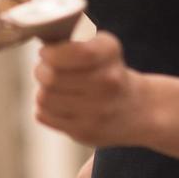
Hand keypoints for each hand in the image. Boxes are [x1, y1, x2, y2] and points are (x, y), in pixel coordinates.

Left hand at [34, 32, 148, 147]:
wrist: (137, 109)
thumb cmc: (109, 72)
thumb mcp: (102, 48)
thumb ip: (72, 45)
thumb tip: (41, 51)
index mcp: (110, 54)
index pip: (76, 53)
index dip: (51, 53)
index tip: (45, 53)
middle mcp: (108, 83)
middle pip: (52, 76)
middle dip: (41, 70)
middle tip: (45, 69)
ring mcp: (98, 111)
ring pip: (44, 97)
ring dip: (43, 90)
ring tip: (53, 88)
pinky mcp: (85, 132)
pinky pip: (43, 115)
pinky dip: (44, 108)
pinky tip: (57, 104)